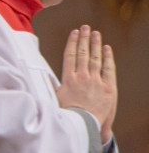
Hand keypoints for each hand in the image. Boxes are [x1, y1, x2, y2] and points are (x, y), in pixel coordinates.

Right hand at [56, 25, 116, 141]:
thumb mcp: (55, 100)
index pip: (70, 56)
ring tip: (96, 33)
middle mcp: (82, 77)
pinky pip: (108, 69)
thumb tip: (45, 77)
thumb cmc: (67, 115)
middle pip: (83, 53)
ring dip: (96, 44)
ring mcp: (96, 81)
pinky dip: (108, 58)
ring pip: (95, 58)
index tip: (74, 33)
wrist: (83, 125)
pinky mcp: (108, 88)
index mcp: (68, 79)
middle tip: (85, 27)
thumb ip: (52, 86)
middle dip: (84, 39)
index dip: (72, 43)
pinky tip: (107, 49)